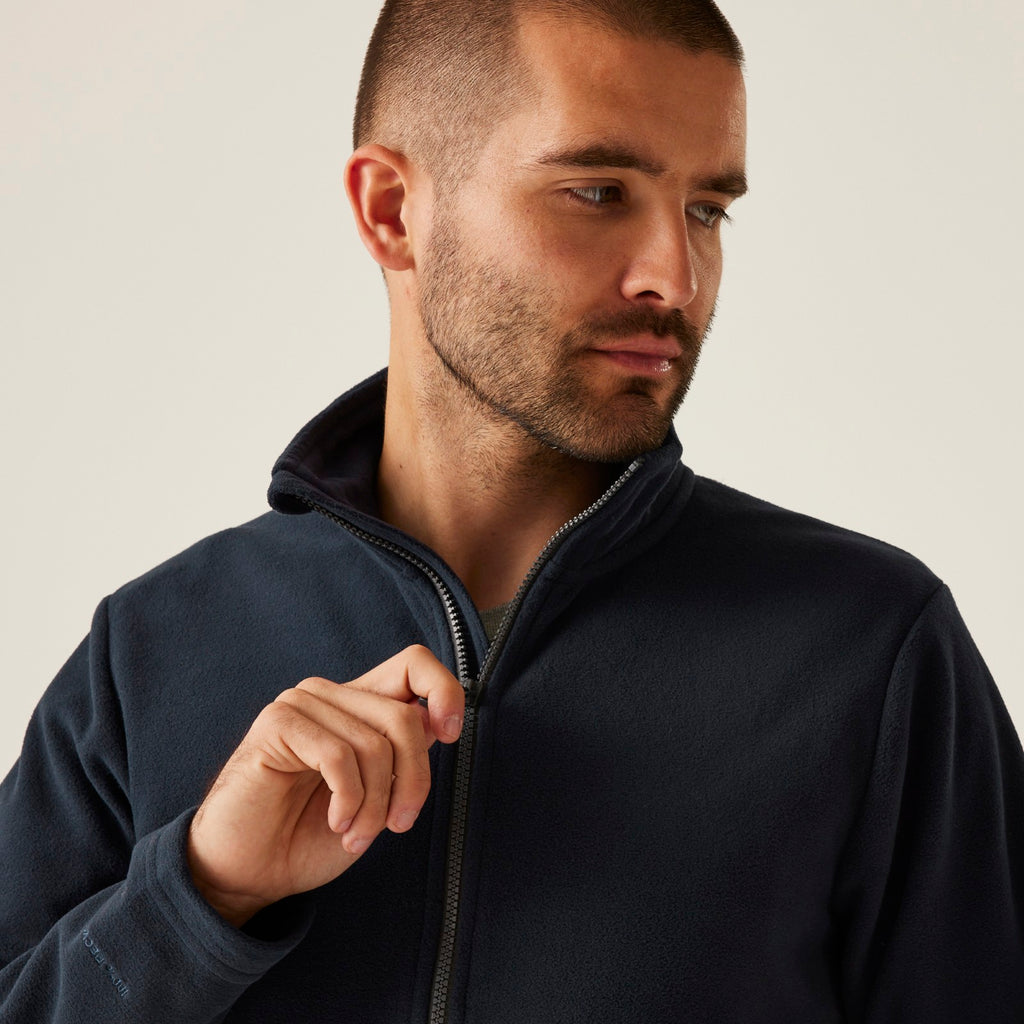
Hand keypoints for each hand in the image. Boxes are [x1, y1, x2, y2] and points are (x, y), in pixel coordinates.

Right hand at [186, 645, 464, 926]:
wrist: (250, 874)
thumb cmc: (310, 836)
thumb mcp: (377, 796)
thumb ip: (403, 756)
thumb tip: (439, 721)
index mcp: (358, 705)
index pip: (414, 664)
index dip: (444, 691)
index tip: (451, 735)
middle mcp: (332, 695)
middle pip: (405, 719)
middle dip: (413, 782)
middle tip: (398, 825)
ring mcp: (302, 704)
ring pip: (375, 744)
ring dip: (375, 805)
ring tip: (356, 834)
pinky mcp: (277, 724)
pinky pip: (339, 756)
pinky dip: (348, 800)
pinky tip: (337, 822)